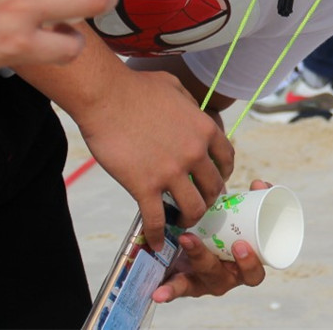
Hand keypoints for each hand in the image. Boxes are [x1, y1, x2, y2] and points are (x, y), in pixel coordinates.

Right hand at [74, 67, 234, 250]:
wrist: (105, 96)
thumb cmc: (137, 88)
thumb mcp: (176, 89)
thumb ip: (190, 106)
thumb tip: (193, 114)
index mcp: (205, 130)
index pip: (227, 160)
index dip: (223, 174)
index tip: (215, 181)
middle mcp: (194, 153)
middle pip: (214, 188)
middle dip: (209, 200)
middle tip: (200, 204)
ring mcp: (171, 172)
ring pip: (193, 207)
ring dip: (190, 218)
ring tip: (183, 222)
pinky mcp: (145, 185)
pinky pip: (156, 218)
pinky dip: (157, 235)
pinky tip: (156, 243)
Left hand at [152, 179, 271, 302]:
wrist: (204, 245)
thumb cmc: (232, 233)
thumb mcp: (243, 220)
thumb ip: (254, 205)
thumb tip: (259, 184)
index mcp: (243, 271)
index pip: (253, 276)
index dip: (249, 264)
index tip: (240, 245)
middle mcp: (223, 280)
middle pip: (218, 277)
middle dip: (207, 258)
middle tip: (196, 237)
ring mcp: (201, 283)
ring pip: (195, 282)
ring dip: (188, 259)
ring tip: (183, 239)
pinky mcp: (182, 282)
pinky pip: (175, 288)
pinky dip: (167, 290)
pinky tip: (157, 292)